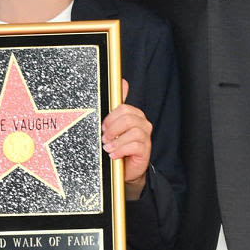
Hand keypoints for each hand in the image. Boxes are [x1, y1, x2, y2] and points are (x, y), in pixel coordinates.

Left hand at [102, 82, 150, 197]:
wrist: (124, 168)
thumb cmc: (118, 145)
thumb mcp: (114, 126)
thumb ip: (116, 107)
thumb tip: (123, 82)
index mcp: (134, 115)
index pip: (124, 108)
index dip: (111, 118)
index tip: (103, 127)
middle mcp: (142, 124)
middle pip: (128, 118)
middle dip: (113, 128)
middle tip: (104, 138)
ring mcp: (145, 137)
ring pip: (133, 131)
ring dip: (116, 140)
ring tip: (108, 147)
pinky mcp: (146, 150)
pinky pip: (135, 145)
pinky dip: (121, 149)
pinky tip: (114, 154)